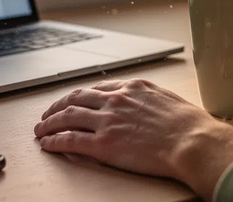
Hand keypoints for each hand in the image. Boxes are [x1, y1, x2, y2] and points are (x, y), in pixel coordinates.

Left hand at [33, 79, 232, 199]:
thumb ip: (152, 99)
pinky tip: (47, 144)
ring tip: (40, 129)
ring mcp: (107, 121)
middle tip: (48, 113)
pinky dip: (54, 141)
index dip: (82, 96)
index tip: (75, 101)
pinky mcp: (103, 144)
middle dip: (58, 106)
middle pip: (76, 98)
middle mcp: (116, 100)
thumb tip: (151, 105)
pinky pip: (70, 140)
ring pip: (67, 116)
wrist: (192, 141)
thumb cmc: (190, 125)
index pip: (99, 88)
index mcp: (132, 87)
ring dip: (49, 122)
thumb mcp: (169, 100)